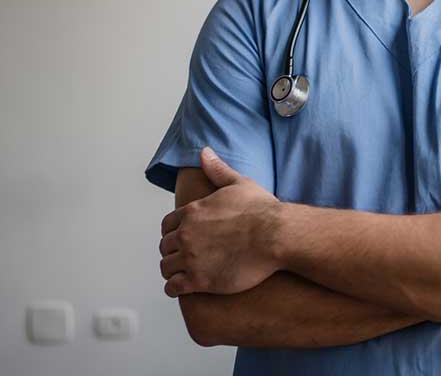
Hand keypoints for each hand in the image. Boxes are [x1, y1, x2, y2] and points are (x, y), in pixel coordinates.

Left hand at [159, 147, 280, 296]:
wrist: (276, 235)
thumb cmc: (262, 210)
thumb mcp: (239, 183)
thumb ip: (217, 169)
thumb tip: (204, 152)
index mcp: (192, 212)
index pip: (167, 225)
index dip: (174, 232)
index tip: (182, 238)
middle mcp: (186, 234)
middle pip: (165, 246)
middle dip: (173, 251)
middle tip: (185, 257)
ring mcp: (191, 258)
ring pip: (166, 267)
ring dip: (173, 270)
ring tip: (183, 274)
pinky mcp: (199, 280)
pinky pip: (173, 287)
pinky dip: (175, 288)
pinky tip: (184, 287)